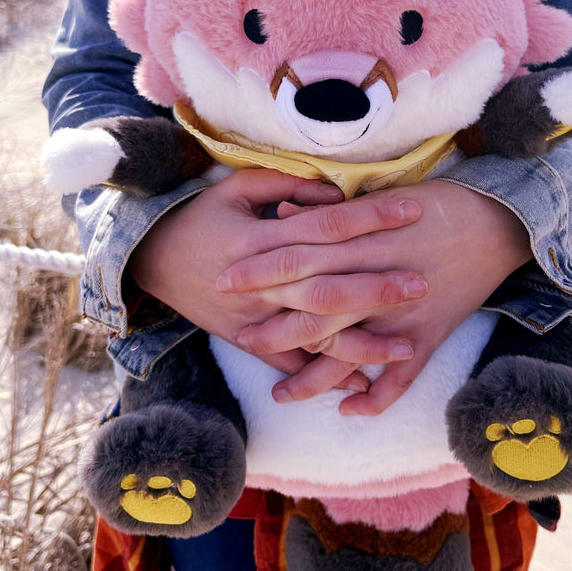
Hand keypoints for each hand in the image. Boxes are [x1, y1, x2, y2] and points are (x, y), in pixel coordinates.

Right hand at [128, 169, 425, 381]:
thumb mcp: (235, 187)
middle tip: (421, 283)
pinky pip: (289, 365)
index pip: (326, 226)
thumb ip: (286, 185)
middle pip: (327, 287)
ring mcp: (253, 318)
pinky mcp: (247, 341)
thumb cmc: (201, 217)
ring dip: (361, 344)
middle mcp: (259, 283)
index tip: (413, 212)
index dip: (371, 218)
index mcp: (260, 239)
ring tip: (407, 345)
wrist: (150, 259)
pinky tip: (364, 385)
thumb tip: (336, 194)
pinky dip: (324, 377)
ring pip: (313, 336)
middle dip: (377, 288)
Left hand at [222, 180, 531, 411]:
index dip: (258, 271)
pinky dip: (375, 398)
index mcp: (360, 241)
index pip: (296, 257)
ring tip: (280, 395)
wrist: (498, 221)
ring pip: (349, 354)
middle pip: (312, 309)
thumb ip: (329, 211)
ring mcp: (402, 315)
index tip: (224, 281)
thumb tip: (283, 213)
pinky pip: (400, 379)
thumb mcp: (379, 196)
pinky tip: (348, 410)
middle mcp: (376, 281)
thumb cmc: (436, 202)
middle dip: (273, 328)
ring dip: (312, 378)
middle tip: (240, 339)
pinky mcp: (428, 336)